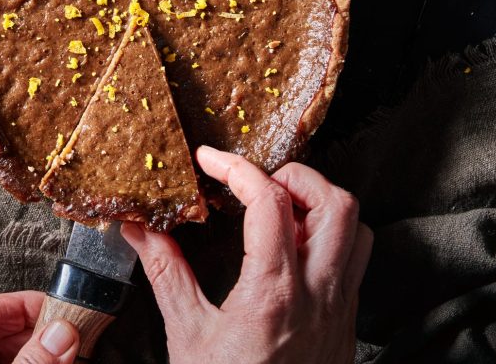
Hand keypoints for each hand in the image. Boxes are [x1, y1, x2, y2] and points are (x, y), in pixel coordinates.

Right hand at [122, 146, 372, 363]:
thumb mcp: (186, 334)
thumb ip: (166, 272)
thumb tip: (140, 230)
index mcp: (274, 291)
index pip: (269, 201)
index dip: (237, 168)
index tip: (211, 161)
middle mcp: (318, 293)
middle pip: (334, 202)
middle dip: (296, 176)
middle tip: (259, 181)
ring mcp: (339, 307)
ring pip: (355, 229)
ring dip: (322, 205)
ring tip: (282, 211)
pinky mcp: (346, 322)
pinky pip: (356, 262)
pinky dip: (332, 238)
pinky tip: (297, 252)